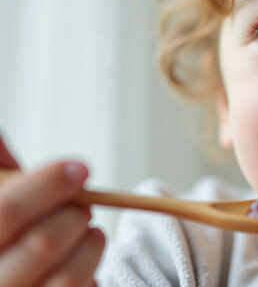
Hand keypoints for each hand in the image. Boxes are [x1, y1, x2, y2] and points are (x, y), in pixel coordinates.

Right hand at [0, 137, 104, 286]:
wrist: (9, 269)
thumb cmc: (3, 227)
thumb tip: (4, 141)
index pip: (6, 211)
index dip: (47, 186)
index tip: (79, 170)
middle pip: (43, 244)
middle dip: (75, 214)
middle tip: (82, 206)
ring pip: (67, 278)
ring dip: (91, 244)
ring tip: (90, 231)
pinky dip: (90, 274)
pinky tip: (81, 260)